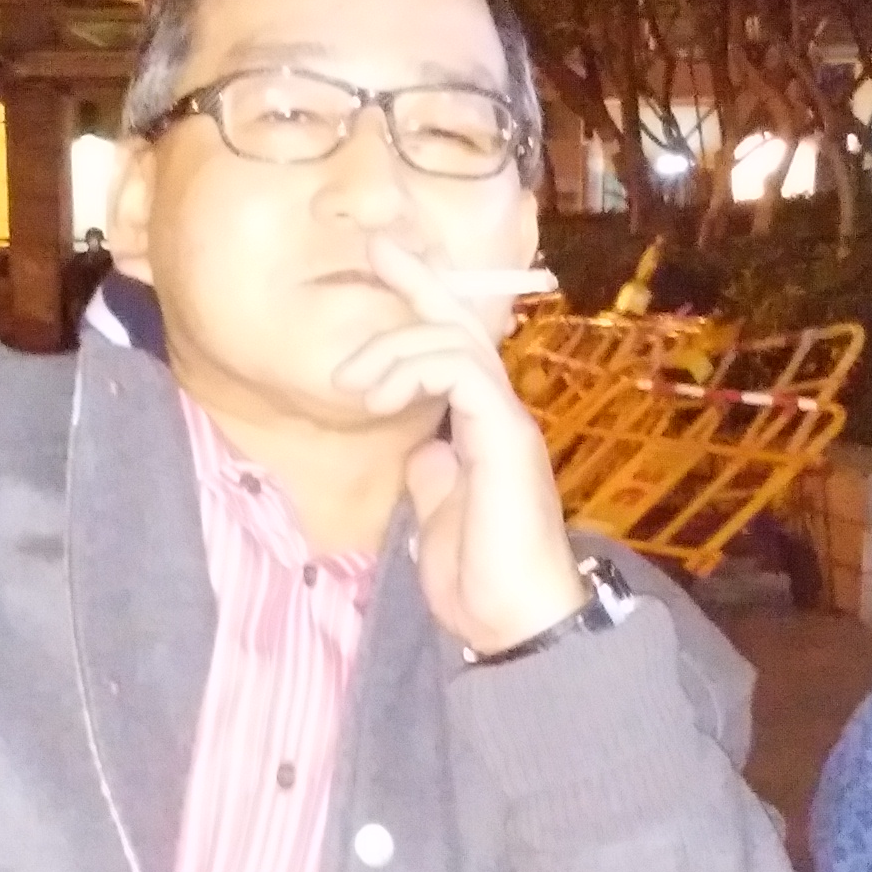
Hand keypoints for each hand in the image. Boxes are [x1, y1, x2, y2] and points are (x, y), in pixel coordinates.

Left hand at [328, 236, 585, 653]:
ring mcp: (507, 422)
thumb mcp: (439, 519)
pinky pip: (464, 371)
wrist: (518, 623)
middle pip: (460, 326)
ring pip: (456, 342)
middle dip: (418, 280)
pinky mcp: (506, 435)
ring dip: (396, 346)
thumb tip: (423, 452)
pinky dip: (419, 367)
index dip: (422, 303)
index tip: (383, 263)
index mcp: (484, 431)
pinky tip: (383, 396)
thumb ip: (435, 478)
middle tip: (374, 248)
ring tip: (353, 383)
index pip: (453, 351)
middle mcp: (501, 415)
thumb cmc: (480, 582)